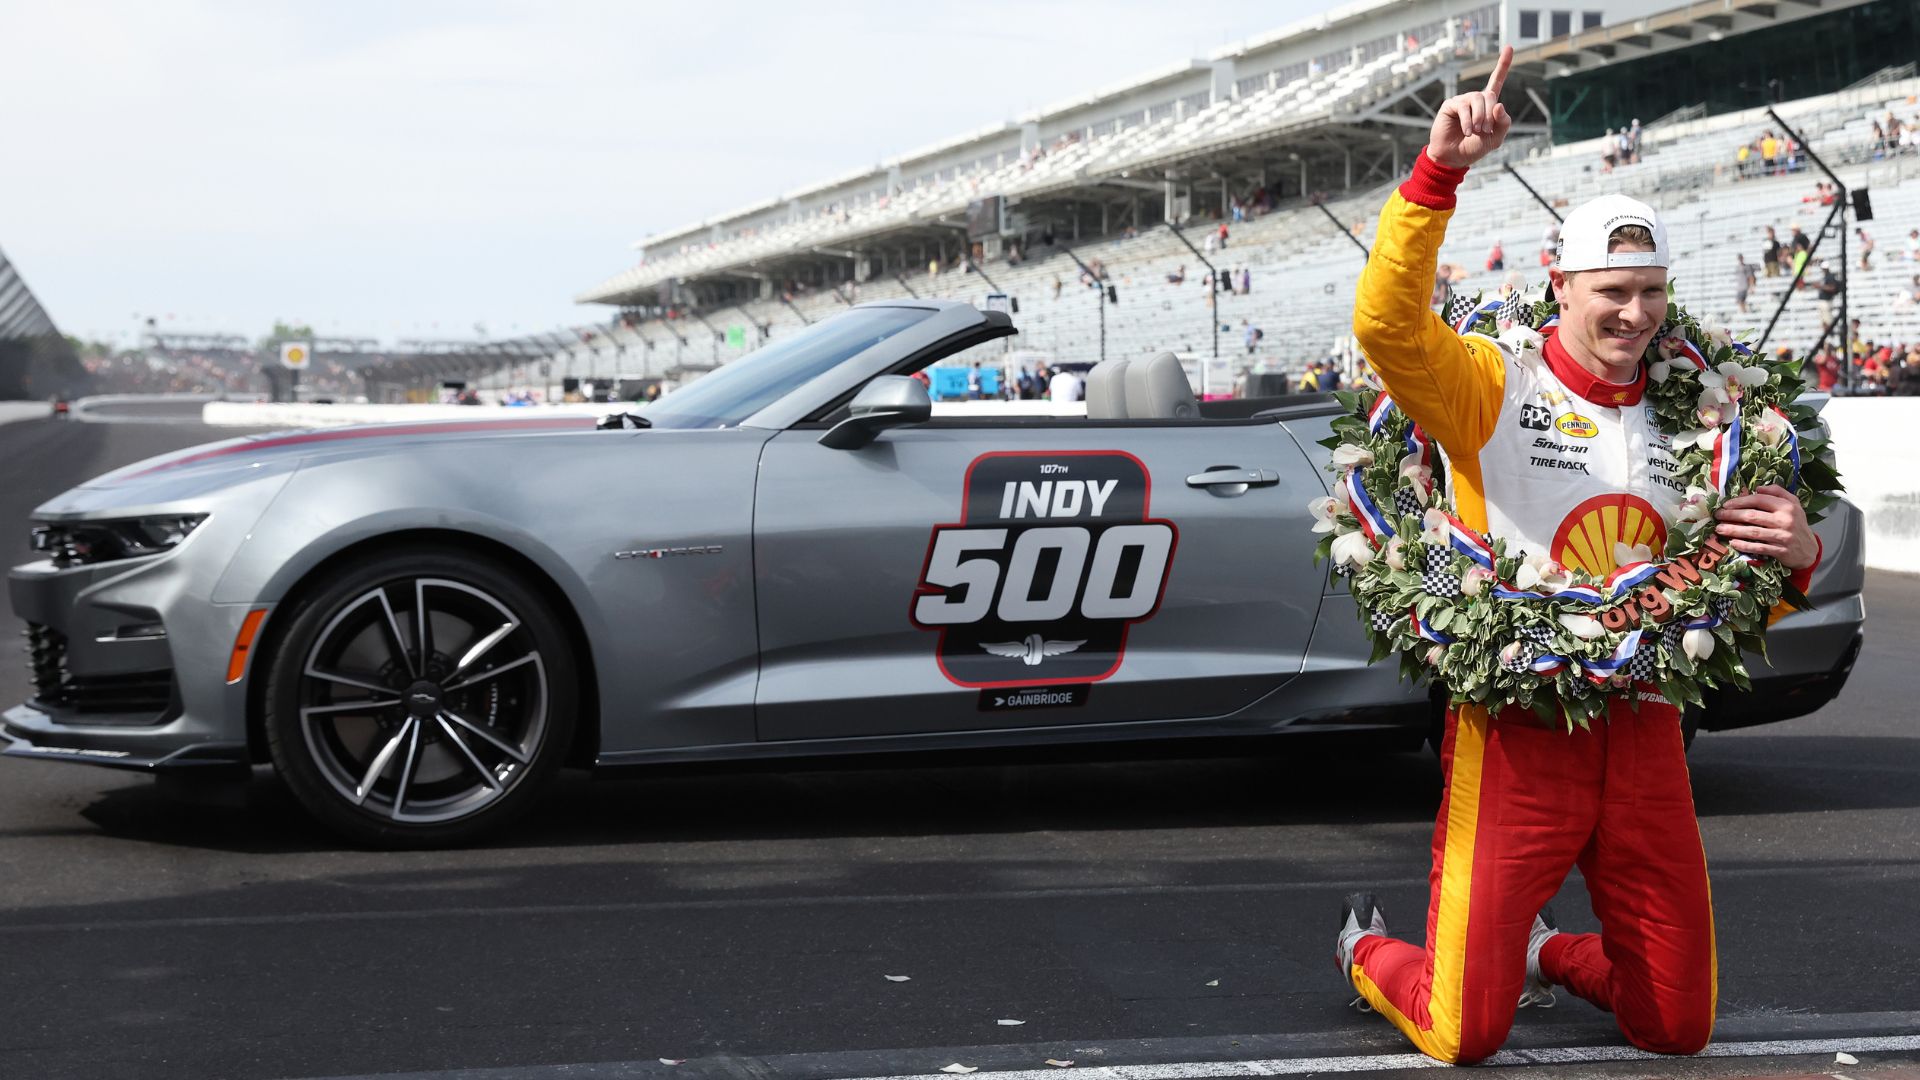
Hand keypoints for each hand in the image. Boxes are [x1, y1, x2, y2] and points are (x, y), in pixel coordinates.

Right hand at [1428, 46, 1512, 168]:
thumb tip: (1499, 104)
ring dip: (1479, 117)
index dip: (1504, 64)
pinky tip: (1467, 131)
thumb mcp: (1496, 138)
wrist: (1454, 158)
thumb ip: (1504, 122)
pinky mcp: (1450, 106)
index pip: (1497, 80)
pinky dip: (1467, 121)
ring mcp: (1462, 101)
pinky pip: (1463, 107)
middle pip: (1490, 94)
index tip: (1510, 47)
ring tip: (1475, 132)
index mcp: (1488, 105)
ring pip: (1477, 99)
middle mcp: (1475, 99)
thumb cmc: (1474, 148)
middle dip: (1490, 114)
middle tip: (1484, 130)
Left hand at [1714, 484, 1818, 567]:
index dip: (1741, 501)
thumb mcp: (1793, 504)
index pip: (1759, 500)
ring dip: (1734, 530)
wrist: (1809, 549)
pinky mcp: (1781, 551)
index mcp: (1787, 506)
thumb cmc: (1796, 523)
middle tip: (1718, 515)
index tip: (1726, 504)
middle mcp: (1785, 520)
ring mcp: (1783, 536)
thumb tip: (1757, 488)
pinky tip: (1733, 543)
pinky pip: (1759, 547)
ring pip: (1753, 532)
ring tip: (1719, 529)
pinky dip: (1745, 545)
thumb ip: (1777, 492)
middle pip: (1753, 516)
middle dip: (1732, 515)